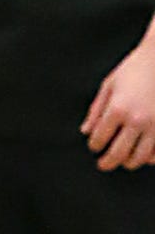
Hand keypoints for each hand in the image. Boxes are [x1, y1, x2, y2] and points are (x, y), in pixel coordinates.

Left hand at [83, 37, 154, 169]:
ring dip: (129, 162)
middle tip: (103, 164)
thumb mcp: (108, 86)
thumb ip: (96, 110)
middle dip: (107, 162)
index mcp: (117, 109)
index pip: (99, 139)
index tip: (94, 146)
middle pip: (118, 154)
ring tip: (123, 160)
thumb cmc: (134, 69)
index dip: (94, 146)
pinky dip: (151, 158)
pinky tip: (145, 155)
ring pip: (140, 158)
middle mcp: (137, 120)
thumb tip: (86, 131)